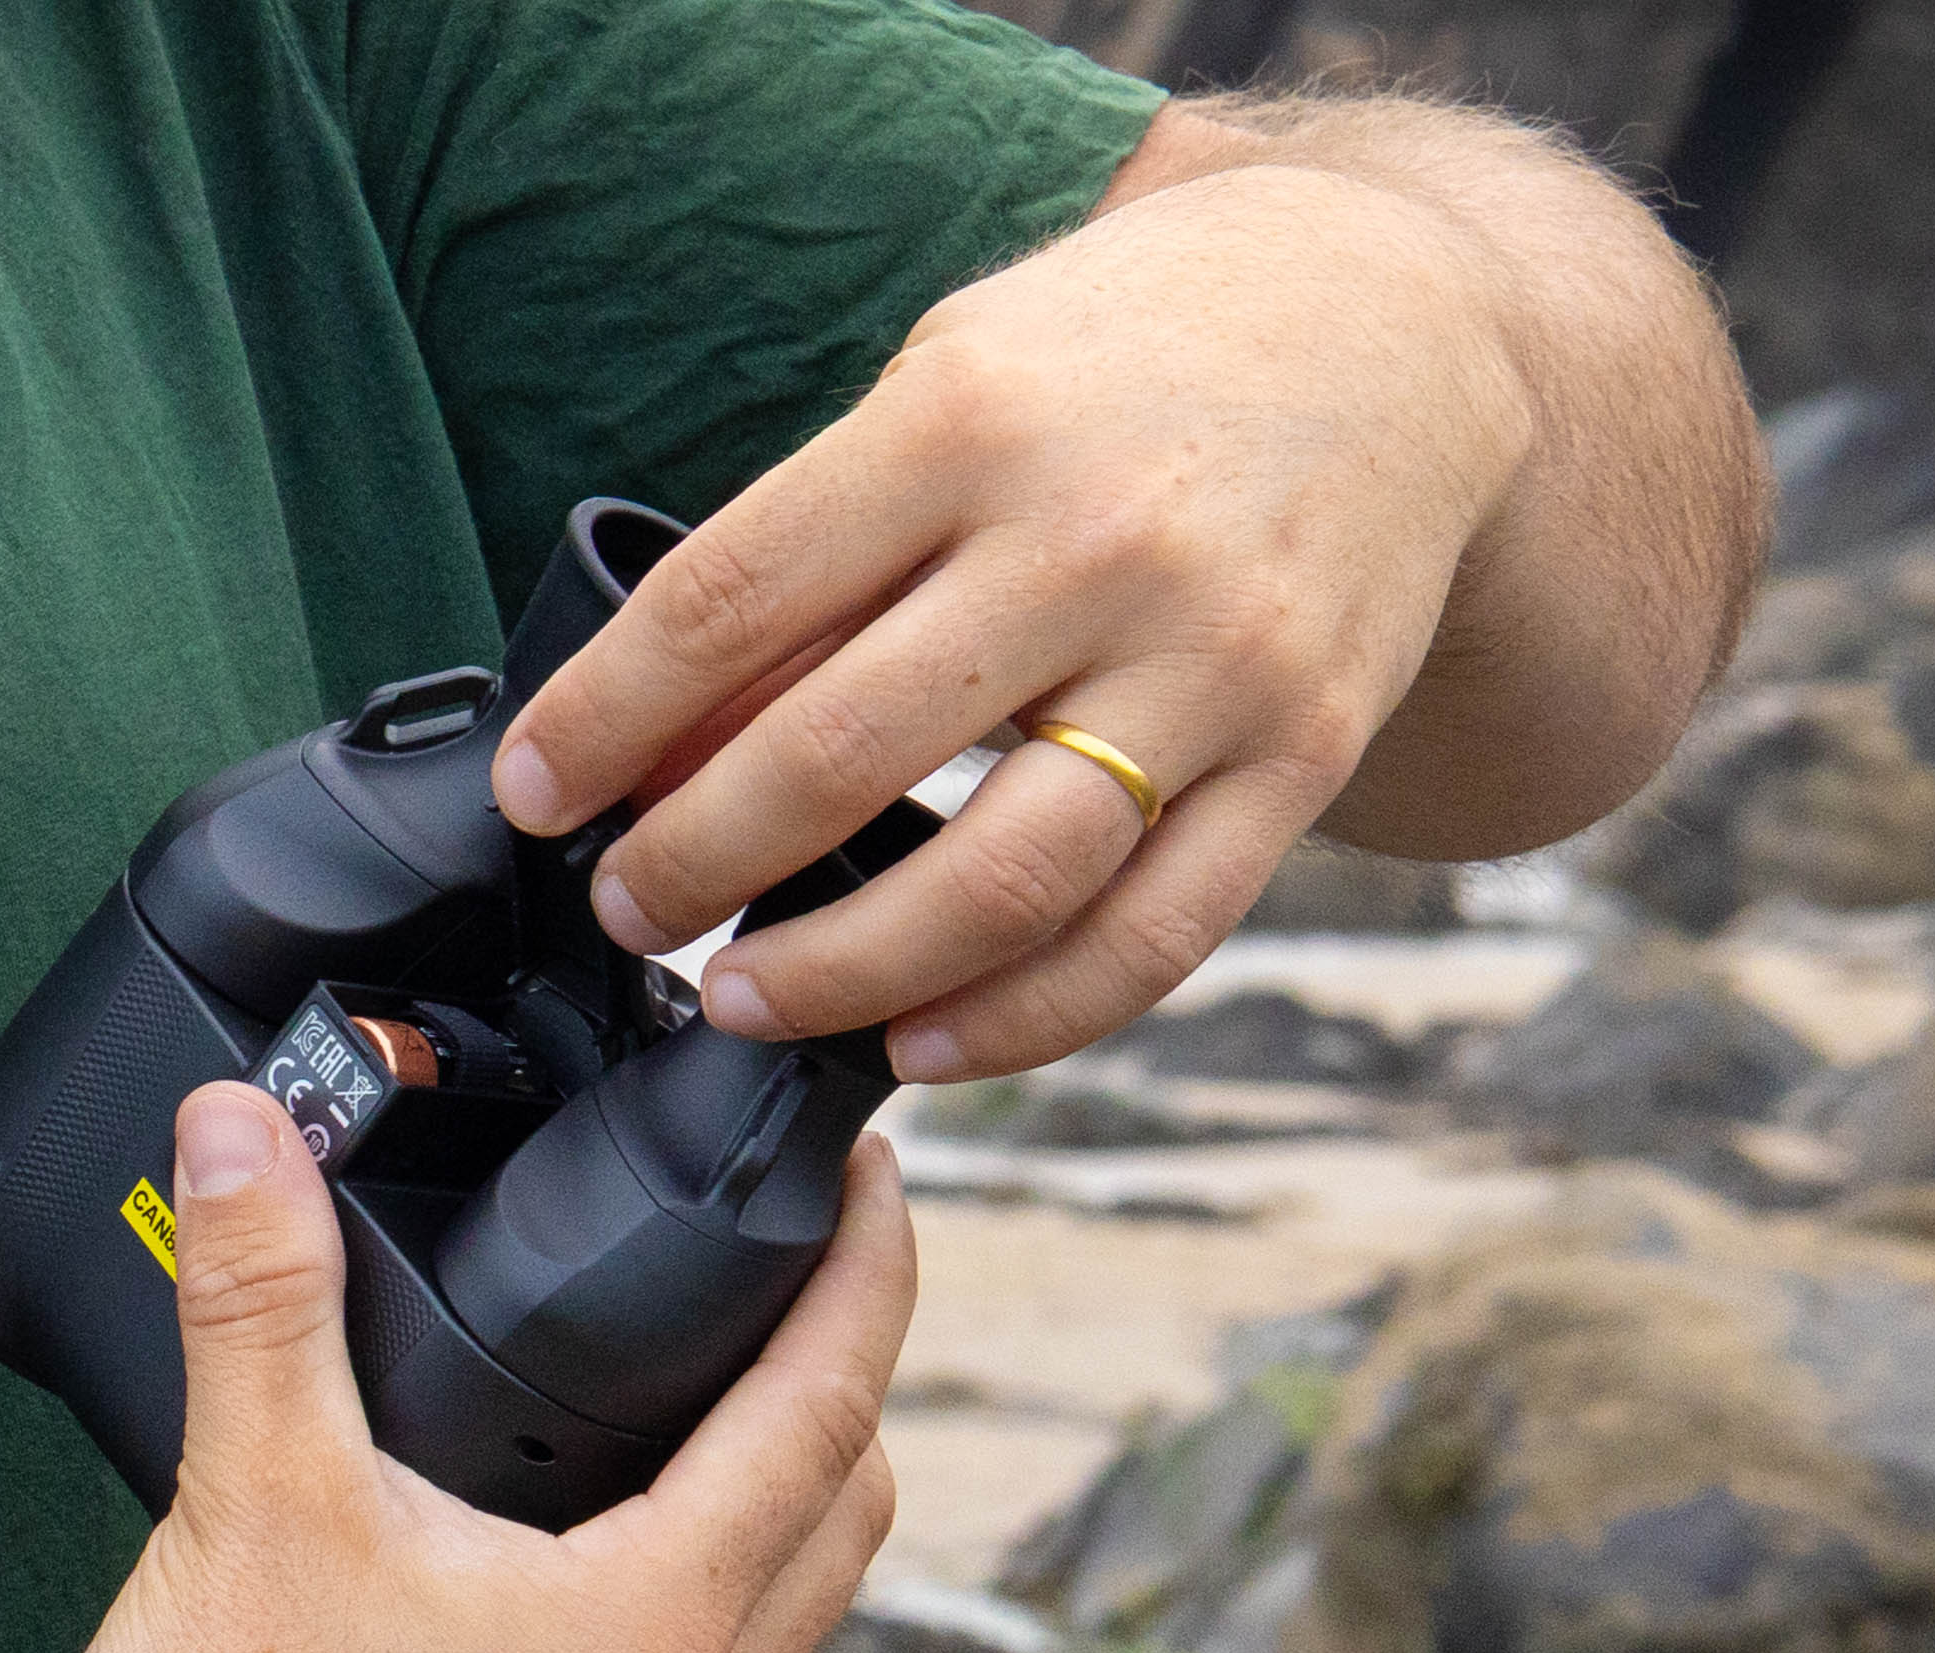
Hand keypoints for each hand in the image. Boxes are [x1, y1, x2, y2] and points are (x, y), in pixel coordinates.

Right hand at [0, 1082, 911, 1652]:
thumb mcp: (251, 1494)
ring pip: (795, 1605)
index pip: (827, 1414)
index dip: (865, 1273)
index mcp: (651, 1634)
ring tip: (727, 1367)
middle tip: (810, 1254)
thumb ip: (261, 1289)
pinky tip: (620, 1527)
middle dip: (849, 1367)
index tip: (874, 1176)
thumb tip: (247, 1130)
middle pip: (849, 1509)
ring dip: (791, 1482)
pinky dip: (716, 1573)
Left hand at [488, 156, 1539, 1082]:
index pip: (732, 598)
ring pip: (997, 885)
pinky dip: (1016, 1022)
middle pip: (841, 757)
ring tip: (737, 998)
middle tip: (627, 912)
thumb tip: (660, 740)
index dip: (602, 720)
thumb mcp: (948, 384)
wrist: (1403, 327)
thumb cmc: (1124, 361)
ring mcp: (1215, 662)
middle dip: (694, 863)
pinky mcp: (1305, 758)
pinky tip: (916, 1043)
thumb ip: (818, 549)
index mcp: (969, 422)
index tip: (531, 794)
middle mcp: (1094, 544)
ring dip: (836, 975)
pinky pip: (1148, 941)